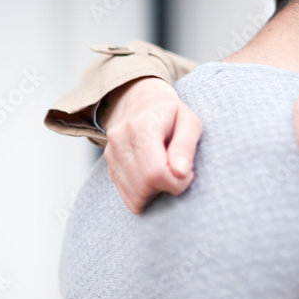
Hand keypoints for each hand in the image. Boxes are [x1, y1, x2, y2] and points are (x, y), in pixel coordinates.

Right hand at [103, 77, 202, 212]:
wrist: (140, 101)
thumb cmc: (170, 114)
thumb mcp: (188, 121)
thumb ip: (186, 146)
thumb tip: (180, 172)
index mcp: (140, 125)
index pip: (154, 172)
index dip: (175, 182)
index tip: (187, 174)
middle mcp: (120, 139)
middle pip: (143, 187)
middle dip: (167, 189)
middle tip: (179, 175)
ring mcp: (111, 154)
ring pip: (134, 197)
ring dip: (156, 194)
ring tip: (167, 175)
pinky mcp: (110, 166)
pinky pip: (127, 197)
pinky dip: (145, 196)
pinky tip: (155, 180)